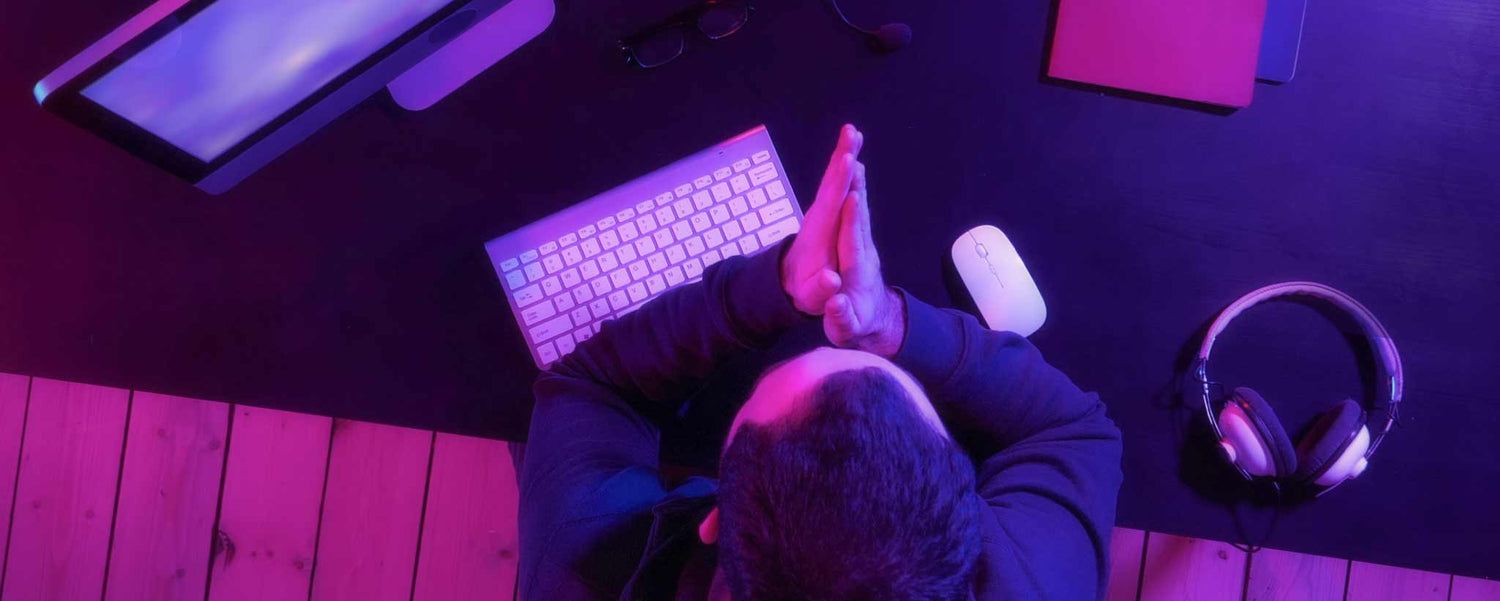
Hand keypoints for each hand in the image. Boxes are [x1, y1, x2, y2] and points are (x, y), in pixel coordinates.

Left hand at [781, 124, 863, 314]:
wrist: (791, 283)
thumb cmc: (806, 290)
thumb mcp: (812, 297)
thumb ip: (821, 289)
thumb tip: (831, 281)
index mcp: (819, 234)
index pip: (830, 204)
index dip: (840, 183)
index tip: (849, 161)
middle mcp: (819, 217)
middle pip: (831, 183)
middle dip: (841, 157)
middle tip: (850, 133)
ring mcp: (822, 211)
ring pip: (833, 179)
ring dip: (842, 155)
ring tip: (852, 133)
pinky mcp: (827, 210)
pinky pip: (836, 183)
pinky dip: (842, 166)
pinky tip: (851, 152)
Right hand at [822, 164, 904, 357]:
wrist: (875, 322)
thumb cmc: (856, 326)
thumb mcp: (846, 330)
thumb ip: (841, 317)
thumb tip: (836, 304)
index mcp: (857, 272)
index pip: (852, 242)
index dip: (852, 221)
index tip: (850, 197)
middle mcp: (863, 252)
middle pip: (858, 217)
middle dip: (855, 188)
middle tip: (851, 157)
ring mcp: (863, 245)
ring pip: (859, 209)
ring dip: (856, 182)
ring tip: (853, 152)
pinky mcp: (859, 241)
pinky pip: (856, 210)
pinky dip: (854, 188)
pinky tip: (854, 170)